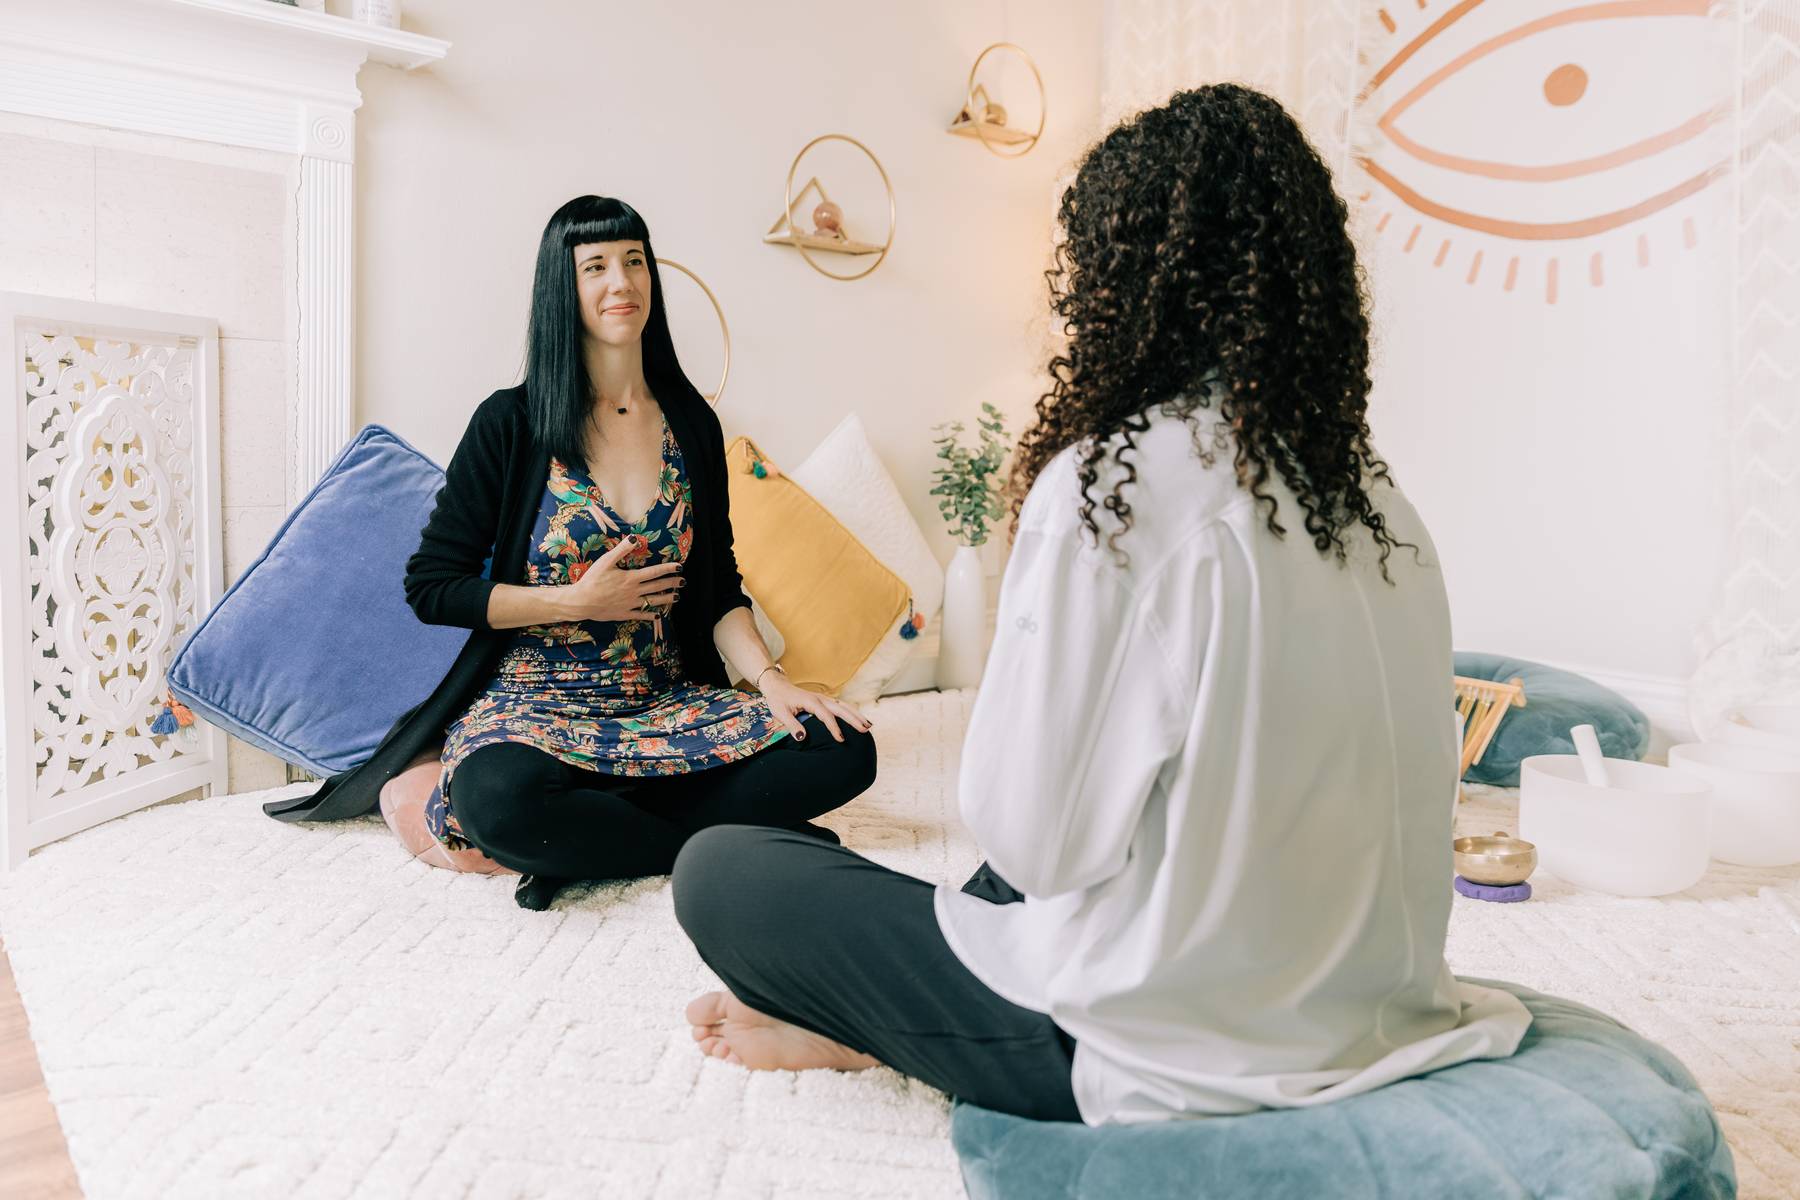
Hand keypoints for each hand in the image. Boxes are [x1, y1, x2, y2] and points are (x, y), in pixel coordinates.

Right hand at [561, 535, 681, 621]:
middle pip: (657, 586)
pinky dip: (651, 615)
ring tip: (676, 597)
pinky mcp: (624, 614)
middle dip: (672, 583)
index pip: (655, 572)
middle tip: (683, 581)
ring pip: (653, 601)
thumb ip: (622, 549)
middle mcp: (634, 591)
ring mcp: (630, 604)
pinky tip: (659, 616)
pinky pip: (641, 615)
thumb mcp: (606, 561)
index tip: (679, 566)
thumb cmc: (592, 580)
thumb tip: (635, 537)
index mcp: (631, 578)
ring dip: (666, 599)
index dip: (668, 568)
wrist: (581, 602)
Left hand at [759, 670, 871, 742]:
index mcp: (811, 701)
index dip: (834, 728)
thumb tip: (802, 738)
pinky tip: (859, 719)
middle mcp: (820, 698)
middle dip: (854, 719)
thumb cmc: (778, 700)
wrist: (777, 686)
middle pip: (841, 709)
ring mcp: (824, 698)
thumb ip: (791, 725)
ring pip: (844, 706)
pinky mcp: (825, 700)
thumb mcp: (780, 713)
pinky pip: (841, 706)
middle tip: (865, 730)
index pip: (826, 716)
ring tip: (869, 725)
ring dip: (857, 715)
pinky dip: (852, 712)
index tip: (841, 739)